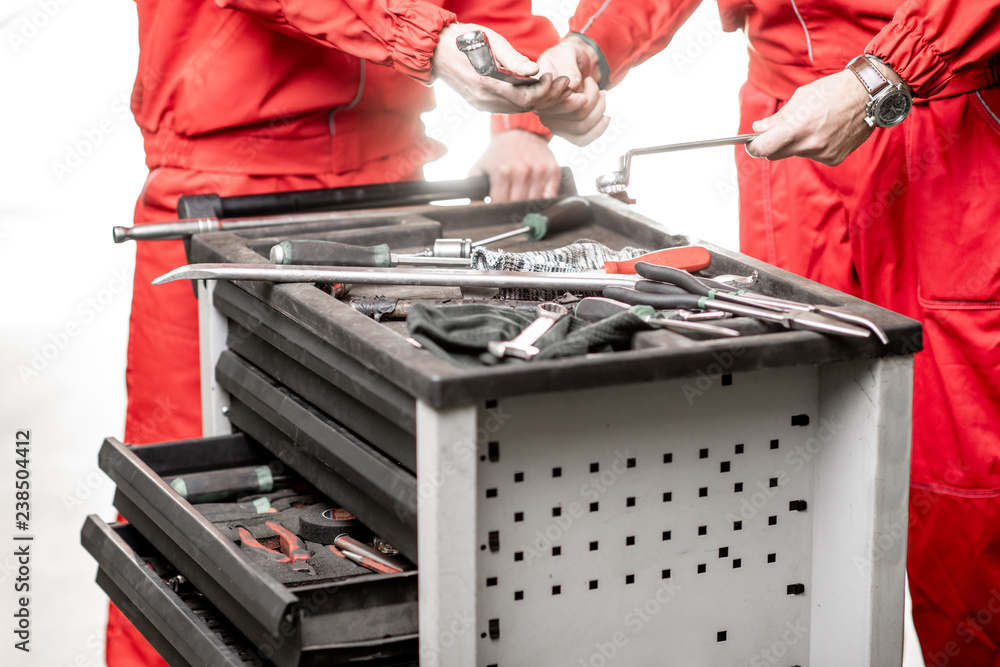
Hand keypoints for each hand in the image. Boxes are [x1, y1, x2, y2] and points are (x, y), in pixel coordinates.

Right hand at [433, 23, 572, 112]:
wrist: (436, 50)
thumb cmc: (465, 39)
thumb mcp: (492, 41)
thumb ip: (513, 59)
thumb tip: (535, 71)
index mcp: (488, 84)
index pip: (525, 97)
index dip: (545, 91)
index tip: (557, 79)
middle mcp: (485, 99)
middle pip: (525, 106)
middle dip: (548, 98)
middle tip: (567, 87)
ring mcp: (481, 104)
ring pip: (518, 108)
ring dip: (538, 100)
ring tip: (557, 88)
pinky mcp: (480, 104)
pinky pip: (508, 106)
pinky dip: (524, 101)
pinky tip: (536, 91)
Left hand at [470, 130, 561, 201]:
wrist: (520, 131)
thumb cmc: (500, 152)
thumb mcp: (481, 166)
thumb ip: (473, 187)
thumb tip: (471, 207)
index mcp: (502, 171)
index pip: (500, 203)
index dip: (497, 209)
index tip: (497, 210)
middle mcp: (522, 171)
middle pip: (517, 205)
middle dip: (512, 208)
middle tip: (509, 205)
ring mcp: (539, 171)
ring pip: (534, 203)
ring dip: (528, 205)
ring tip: (522, 197)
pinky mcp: (553, 171)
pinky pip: (550, 196)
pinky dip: (544, 200)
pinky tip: (536, 195)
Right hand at [535, 36, 609, 145]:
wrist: (571, 64)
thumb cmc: (566, 57)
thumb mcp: (565, 54)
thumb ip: (568, 66)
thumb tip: (573, 84)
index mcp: (537, 93)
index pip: (556, 105)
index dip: (575, 98)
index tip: (588, 81)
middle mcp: (542, 112)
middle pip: (575, 116)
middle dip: (592, 97)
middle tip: (593, 82)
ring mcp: (554, 123)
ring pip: (582, 126)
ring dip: (599, 108)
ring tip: (601, 93)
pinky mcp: (565, 131)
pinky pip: (582, 140)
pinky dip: (598, 130)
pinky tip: (606, 117)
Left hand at [746, 69, 875, 164]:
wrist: (869, 95)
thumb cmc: (832, 91)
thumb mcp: (801, 98)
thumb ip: (778, 118)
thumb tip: (758, 129)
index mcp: (798, 127)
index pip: (764, 148)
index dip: (754, 147)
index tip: (751, 143)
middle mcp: (810, 144)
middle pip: (776, 154)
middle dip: (772, 144)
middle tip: (776, 131)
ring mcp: (823, 154)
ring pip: (796, 153)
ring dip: (797, 142)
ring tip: (813, 123)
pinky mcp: (834, 158)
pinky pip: (813, 155)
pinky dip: (814, 145)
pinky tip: (826, 130)